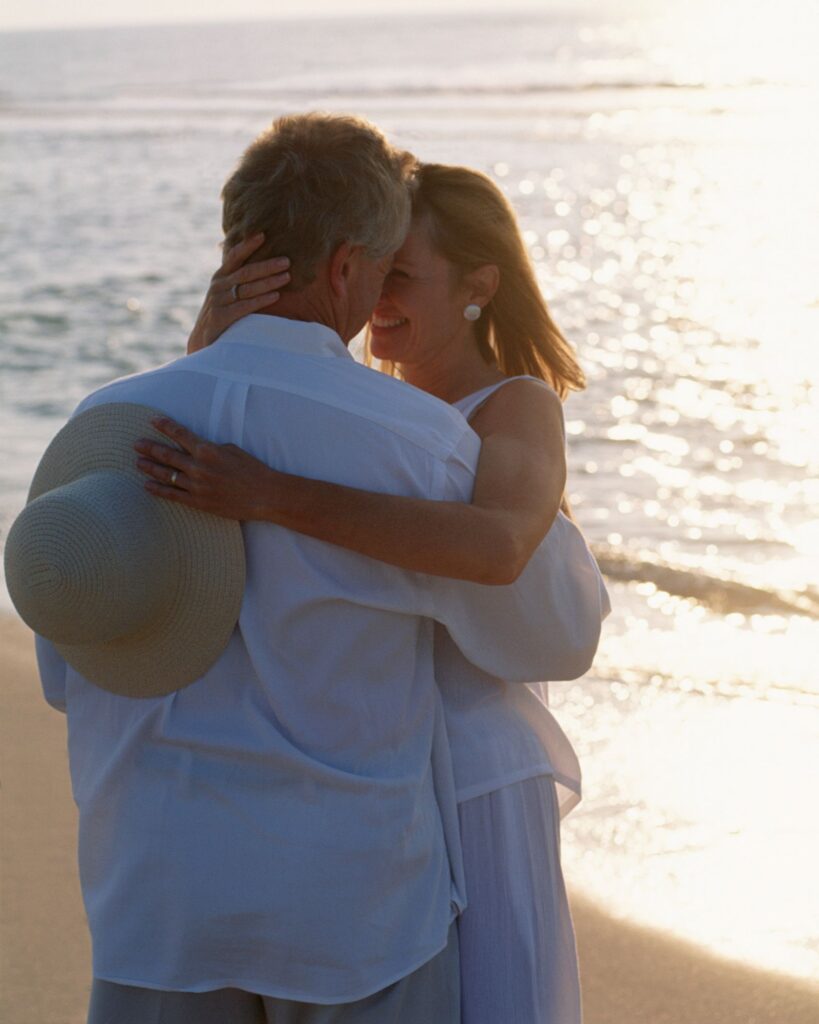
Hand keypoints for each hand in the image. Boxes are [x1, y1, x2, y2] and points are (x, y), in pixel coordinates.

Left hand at [134, 416, 276, 519]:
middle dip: (149, 447)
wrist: (264, 495)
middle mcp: (198, 467)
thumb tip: (196, 449)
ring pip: (166, 474)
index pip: (180, 434)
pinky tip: (147, 485)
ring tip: (137, 462)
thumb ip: (210, 448)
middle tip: (136, 444)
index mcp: (207, 450)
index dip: (164, 425)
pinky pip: (172, 495)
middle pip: (167, 454)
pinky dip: (157, 489)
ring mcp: (196, 485)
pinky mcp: (198, 501)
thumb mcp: (231, 449)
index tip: (152, 420)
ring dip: (149, 467)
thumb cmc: (252, 470)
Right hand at [187, 234, 290, 353]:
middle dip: (267, 266)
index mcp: (220, 277)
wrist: (204, 339)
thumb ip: (238, 279)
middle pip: (246, 272)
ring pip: (247, 288)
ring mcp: (219, 301)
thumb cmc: (222, 313)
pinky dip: (261, 300)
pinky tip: (276, 296)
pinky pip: (245, 306)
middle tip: (287, 261)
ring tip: (287, 277)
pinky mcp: (222, 317)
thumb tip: (261, 265)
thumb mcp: (226, 293)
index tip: (263, 235)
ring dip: (269, 282)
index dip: (247, 245)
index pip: (234, 256)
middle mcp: (218, 286)